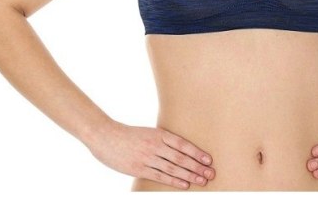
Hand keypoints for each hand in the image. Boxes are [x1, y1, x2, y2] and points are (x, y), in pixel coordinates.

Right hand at [87, 120, 215, 188]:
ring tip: (202, 180)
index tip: (209, 159)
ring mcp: (147, 157)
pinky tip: (185, 185)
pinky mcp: (139, 168)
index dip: (197, 152)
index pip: (183, 144)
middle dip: (198, 166)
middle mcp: (156, 145)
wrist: (106, 136)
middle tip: (211, 173)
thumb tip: (179, 150)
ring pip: (173, 168)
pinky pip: (160, 176)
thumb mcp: (148, 133)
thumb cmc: (129, 135)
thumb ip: (162, 140)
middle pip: (181, 158)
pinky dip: (174, 181)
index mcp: (159, 133)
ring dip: (189, 175)